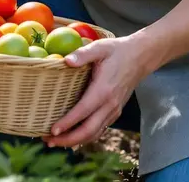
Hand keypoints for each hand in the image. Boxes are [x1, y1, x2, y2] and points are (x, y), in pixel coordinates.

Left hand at [43, 35, 160, 148]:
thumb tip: (66, 61)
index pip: (83, 111)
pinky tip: (72, 137)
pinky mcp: (114, 112)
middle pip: (88, 130)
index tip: (52, 130)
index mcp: (103, 90)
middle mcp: (110, 105)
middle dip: (68, 139)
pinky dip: (85, 137)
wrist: (140, 57)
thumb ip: (83, 54)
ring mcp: (113, 110)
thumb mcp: (100, 47)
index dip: (67, 122)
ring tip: (55, 142)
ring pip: (94, 134)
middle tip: (48, 141)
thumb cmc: (117, 51)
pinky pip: (99, 130)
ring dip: (75, 141)